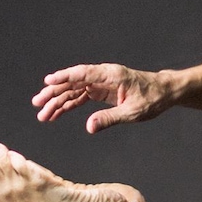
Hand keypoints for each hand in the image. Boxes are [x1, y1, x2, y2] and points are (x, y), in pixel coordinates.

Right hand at [31, 63, 171, 132]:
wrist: (164, 93)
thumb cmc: (152, 99)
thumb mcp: (133, 112)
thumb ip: (110, 118)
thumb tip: (89, 127)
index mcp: (112, 75)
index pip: (83, 73)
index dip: (65, 77)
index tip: (48, 81)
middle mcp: (103, 76)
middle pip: (73, 82)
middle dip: (54, 92)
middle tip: (37, 104)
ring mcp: (100, 83)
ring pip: (74, 90)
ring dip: (58, 101)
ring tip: (43, 115)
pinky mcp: (101, 91)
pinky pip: (80, 97)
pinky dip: (68, 105)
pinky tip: (56, 114)